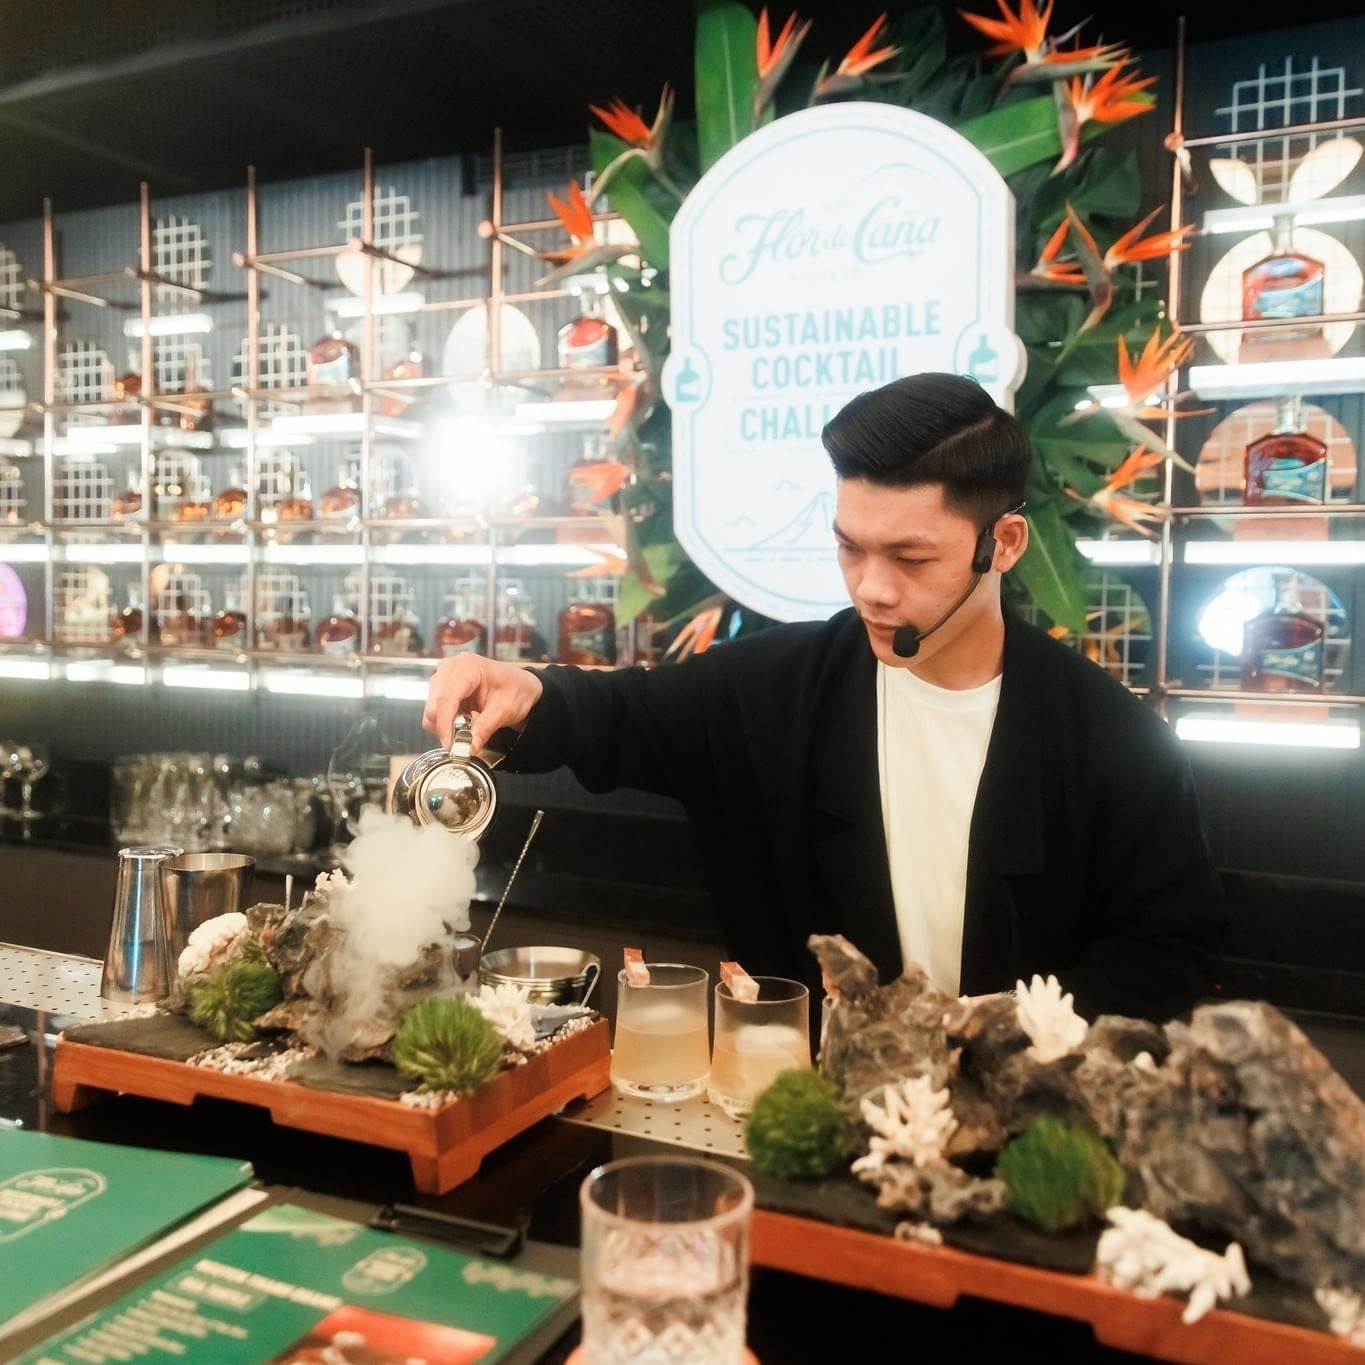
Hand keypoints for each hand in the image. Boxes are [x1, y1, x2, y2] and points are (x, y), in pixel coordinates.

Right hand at [422, 654, 544, 754]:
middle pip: (435, 704)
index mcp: (468, 666)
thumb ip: (485, 728)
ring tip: (468, 726)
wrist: (520, 684)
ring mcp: (443, 675)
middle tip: (463, 741)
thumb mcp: (506, 710)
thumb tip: (469, 747)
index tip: (450, 745)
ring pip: (432, 709)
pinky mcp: (441, 686)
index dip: (445, 724)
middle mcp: (451, 667)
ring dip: (445, 724)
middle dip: (445, 727)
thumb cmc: (516, 689)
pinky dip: (446, 721)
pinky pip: (435, 710)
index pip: (447, 698)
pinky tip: (462, 720)